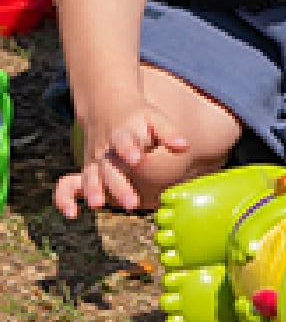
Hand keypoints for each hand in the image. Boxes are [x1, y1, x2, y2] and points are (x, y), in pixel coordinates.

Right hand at [55, 98, 189, 217]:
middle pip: (109, 167)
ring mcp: (93, 161)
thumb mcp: (155, 118)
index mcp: (123, 133)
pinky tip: (71, 214)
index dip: (128, 148)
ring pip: (90, 177)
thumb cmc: (139, 118)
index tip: (136, 158)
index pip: (123, 139)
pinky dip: (64, 199)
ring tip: (98, 206)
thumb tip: (184, 146)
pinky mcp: (85, 171)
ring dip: (93, 192)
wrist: (108, 107)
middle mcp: (105, 149)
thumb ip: (168, 132)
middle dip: (118, 185)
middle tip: (132, 203)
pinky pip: (67, 185)